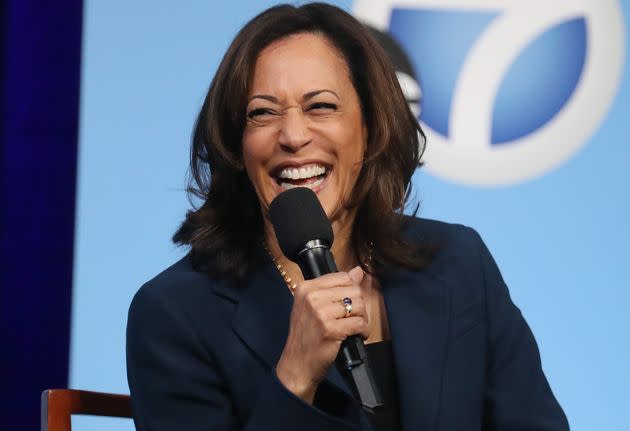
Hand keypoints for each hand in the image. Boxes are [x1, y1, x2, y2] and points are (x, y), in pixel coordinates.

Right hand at [275, 266, 369, 403]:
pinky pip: (360, 323)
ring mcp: (320, 313)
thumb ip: (334, 288)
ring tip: (355, 327)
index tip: (347, 303)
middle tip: (353, 318)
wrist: (297, 363)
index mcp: (306, 288)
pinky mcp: (330, 329)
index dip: (351, 290)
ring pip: (359, 305)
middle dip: (358, 305)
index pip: (342, 277)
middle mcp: (311, 297)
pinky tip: (357, 335)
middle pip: (353, 290)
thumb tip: (357, 271)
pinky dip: (364, 330)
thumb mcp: (313, 306)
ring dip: (362, 318)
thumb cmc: (306, 335)